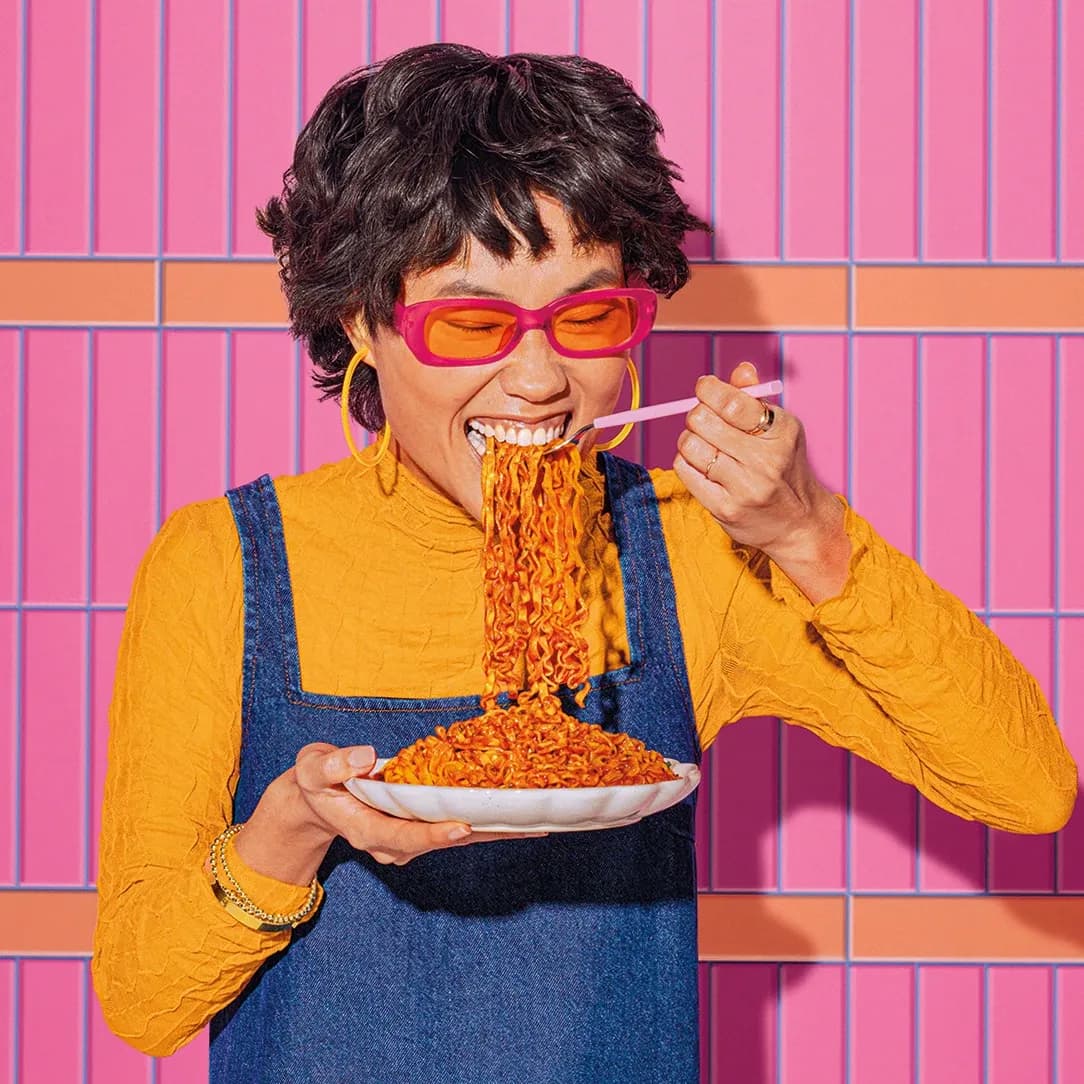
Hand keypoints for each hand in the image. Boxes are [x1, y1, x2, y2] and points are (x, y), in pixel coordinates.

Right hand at [236, 742, 542, 883]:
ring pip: (458, 838)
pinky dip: (488, 823)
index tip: (462, 825)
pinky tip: (519, 816)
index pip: (404, 836)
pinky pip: (459, 827)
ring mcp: (411, 839)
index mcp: (368, 830)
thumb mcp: (312, 768)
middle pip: (444, 842)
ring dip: (497, 832)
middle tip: (528, 825)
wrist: (318, 800)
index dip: (433, 833)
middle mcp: (395, 842)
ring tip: (538, 822)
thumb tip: (365, 758)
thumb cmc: (316, 780)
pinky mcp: (423, 828)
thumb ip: (331, 765)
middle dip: (485, 834)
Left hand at [673, 362, 849, 601]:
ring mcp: (745, 487)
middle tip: (705, 421)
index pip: (733, 404)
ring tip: (705, 445)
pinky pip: (685, 471)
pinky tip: (702, 466)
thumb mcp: (779, 430)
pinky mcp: (725, 509)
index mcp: (781, 432)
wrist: (799, 523)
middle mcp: (765, 461)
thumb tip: (741, 369)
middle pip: (703, 421)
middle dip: (698, 415)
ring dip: (690, 440)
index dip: (709, 390)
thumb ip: (754, 399)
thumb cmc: (783, 468)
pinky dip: (687, 462)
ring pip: (689, 445)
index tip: (704, 387)